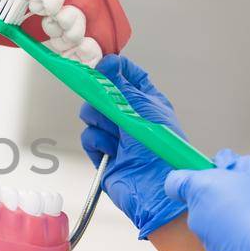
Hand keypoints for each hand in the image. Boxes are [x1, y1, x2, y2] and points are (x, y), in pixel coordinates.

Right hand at [77, 55, 187, 238]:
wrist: (155, 187)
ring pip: (91, 114)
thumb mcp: (142, 109)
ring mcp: (115, 134)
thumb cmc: (161, 149)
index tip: (103, 65)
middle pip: (102, 94)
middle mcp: (129, 116)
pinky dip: (98, 143)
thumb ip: (120, 85)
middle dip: (102, 101)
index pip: (127, 76)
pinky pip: (88, 137)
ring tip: (117, 137)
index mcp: (146, 101)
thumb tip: (107, 63)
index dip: (114, 69)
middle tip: (110, 107)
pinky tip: (112, 151)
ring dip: (101, 124)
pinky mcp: (103, 152)